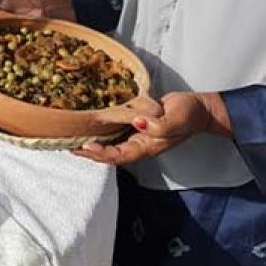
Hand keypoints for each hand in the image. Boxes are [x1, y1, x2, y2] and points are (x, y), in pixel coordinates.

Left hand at [73, 92, 230, 165]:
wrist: (198, 110)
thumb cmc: (189, 115)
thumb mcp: (176, 119)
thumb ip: (160, 125)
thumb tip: (139, 123)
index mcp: (146, 147)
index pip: (119, 155)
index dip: (101, 154)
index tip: (84, 146)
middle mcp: (139, 144)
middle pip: (109, 153)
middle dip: (88, 152)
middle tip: (67, 144)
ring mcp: (137, 135)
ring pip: (110, 143)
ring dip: (92, 142)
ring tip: (71, 136)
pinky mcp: (136, 124)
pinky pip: (116, 130)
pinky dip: (102, 128)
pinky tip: (90, 122)